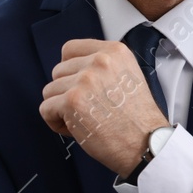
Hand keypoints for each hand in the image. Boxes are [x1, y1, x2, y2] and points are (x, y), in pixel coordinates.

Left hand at [39, 38, 169, 176]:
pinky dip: (56, 123)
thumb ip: (103, 67)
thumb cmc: (138, 119)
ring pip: (50, 91)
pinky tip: (76, 128)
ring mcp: (85, 80)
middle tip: (89, 108)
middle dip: (67, 92)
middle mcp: (100, 61)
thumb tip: (74, 69)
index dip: (70, 69)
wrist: (146, 144)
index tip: (78, 84)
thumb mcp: (128, 76)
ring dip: (61, 108)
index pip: (70, 48)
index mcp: (115, 52)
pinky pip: (45, 109)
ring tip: (85, 119)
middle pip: (58, 71)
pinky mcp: (72, 101)